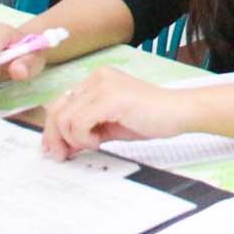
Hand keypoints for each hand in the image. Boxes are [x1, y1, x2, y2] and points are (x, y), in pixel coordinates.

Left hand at [41, 67, 188, 160]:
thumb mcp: (109, 124)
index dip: (53, 130)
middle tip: (61, 156)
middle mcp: (97, 77)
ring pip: (64, 118)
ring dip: (73, 139)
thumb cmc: (151, 118)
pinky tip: (99, 141)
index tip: (56, 149)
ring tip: (93, 144)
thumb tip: (59, 146)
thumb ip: (84, 129)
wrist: (179, 112)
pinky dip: (84, 138)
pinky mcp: (110, 97)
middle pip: (56, 109)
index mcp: (97, 80)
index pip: (60, 104)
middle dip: (54, 137)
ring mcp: (103, 85)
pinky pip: (78, 123)